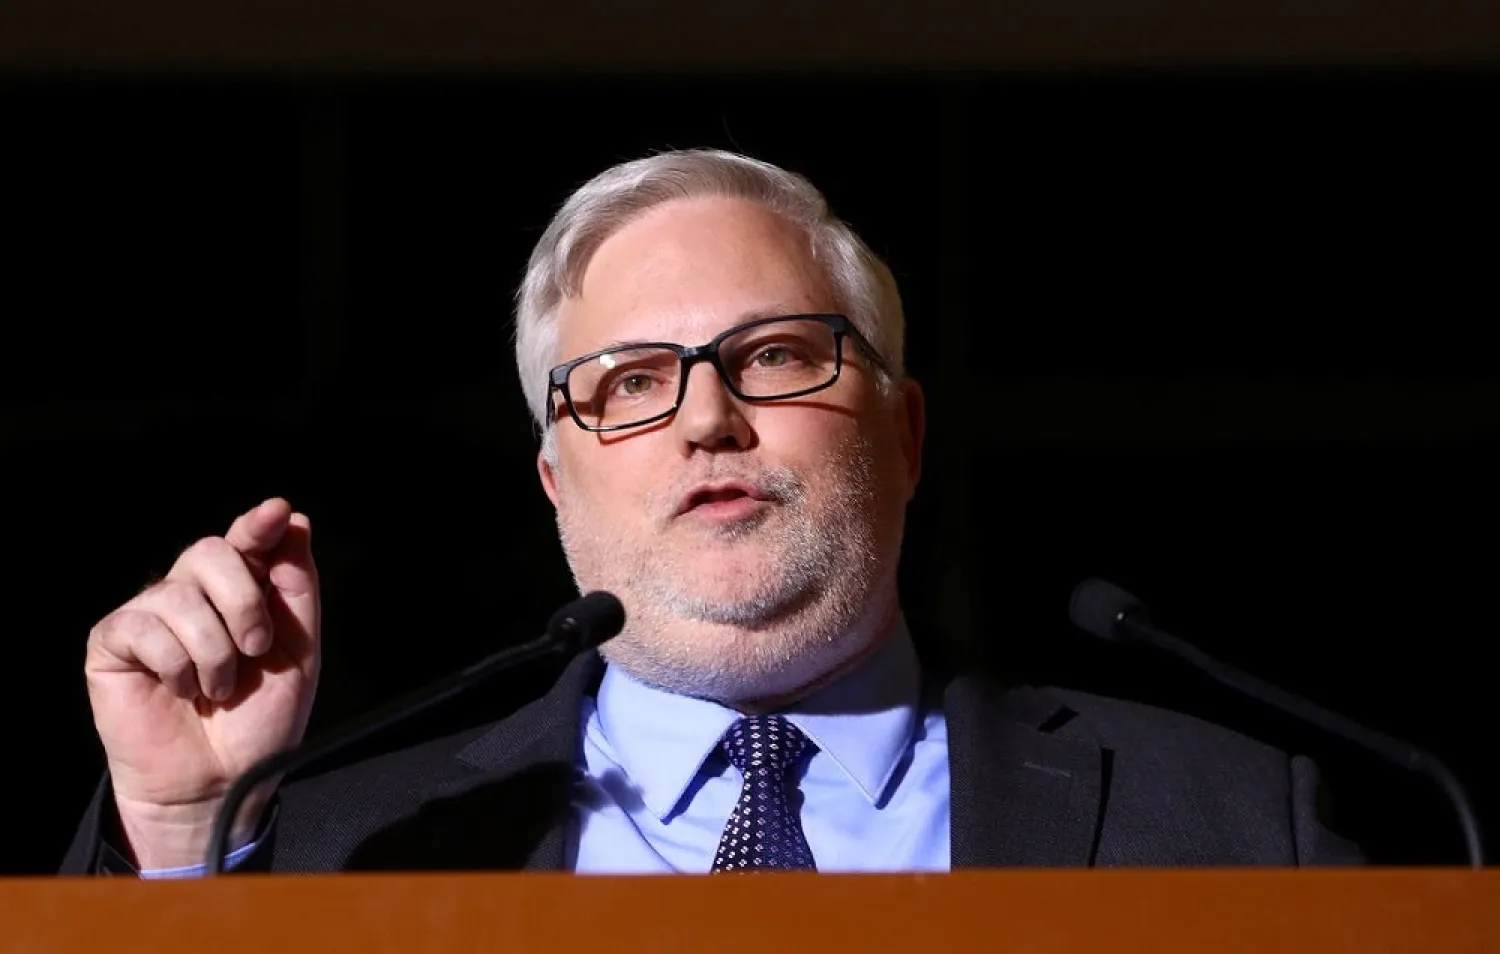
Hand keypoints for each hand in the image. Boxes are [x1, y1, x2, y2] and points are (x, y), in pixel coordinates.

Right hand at [84, 497, 320, 868]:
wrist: (221, 780)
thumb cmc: (258, 722)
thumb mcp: (299, 652)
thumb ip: (296, 588)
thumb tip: (293, 522)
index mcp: (240, 591)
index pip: (247, 540)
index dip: (259, 524)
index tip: (276, 513)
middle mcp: (193, 594)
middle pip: (211, 551)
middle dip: (244, 600)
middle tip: (255, 648)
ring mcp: (151, 614)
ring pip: (181, 594)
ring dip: (213, 649)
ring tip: (216, 688)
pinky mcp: (113, 642)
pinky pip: (144, 626)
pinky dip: (175, 663)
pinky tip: (178, 689)